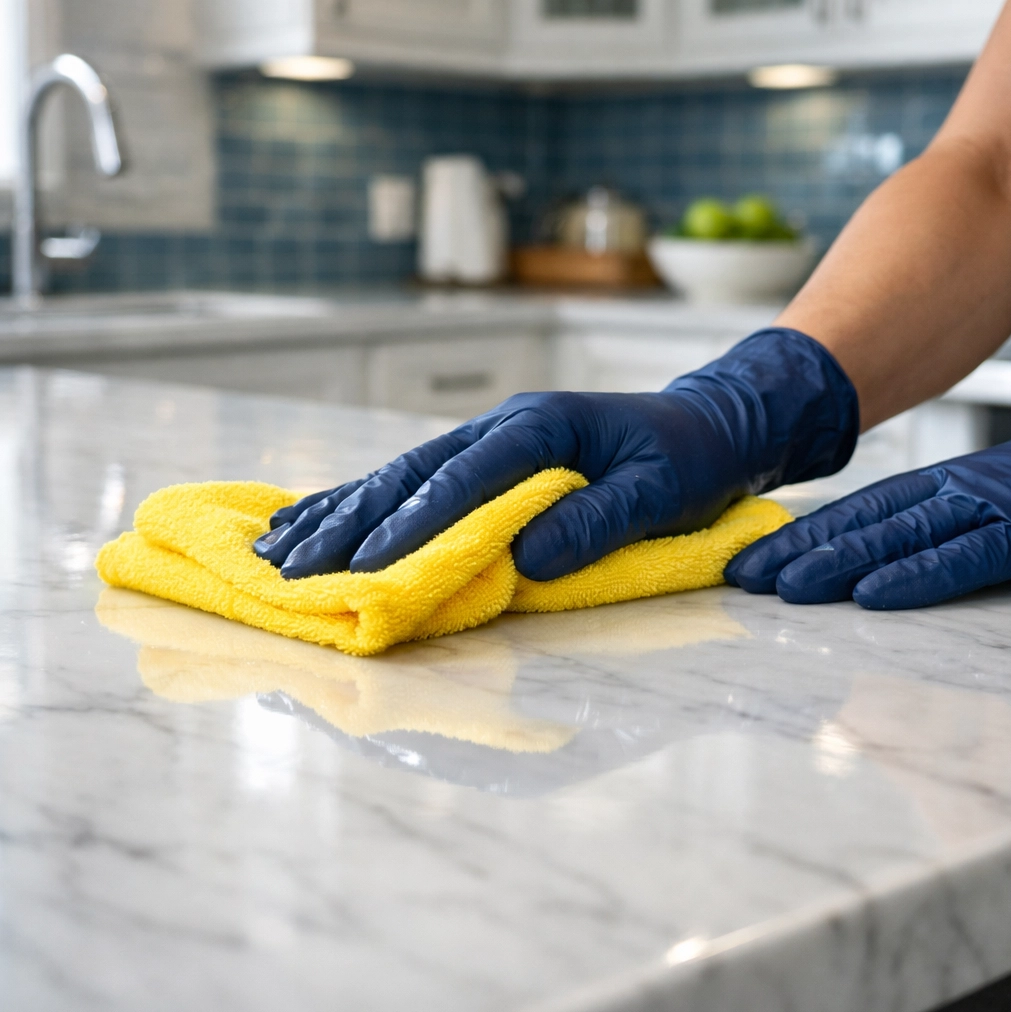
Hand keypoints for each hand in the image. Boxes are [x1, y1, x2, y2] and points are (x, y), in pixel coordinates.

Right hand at [255, 329, 858, 580]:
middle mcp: (502, 425)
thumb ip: (598, 519)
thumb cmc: (689, 459)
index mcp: (541, 426)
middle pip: (412, 473)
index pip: (466, 478)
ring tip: (278, 546)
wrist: (710, 422)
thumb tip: (526, 559)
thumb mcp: (661, 489)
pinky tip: (322, 518)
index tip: (365, 565)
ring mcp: (490, 437)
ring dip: (341, 512)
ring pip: (400, 474)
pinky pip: (417, 480)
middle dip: (351, 523)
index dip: (414, 523)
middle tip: (291, 567)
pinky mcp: (488, 457)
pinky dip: (366, 503)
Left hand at [725, 437, 1010, 609]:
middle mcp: (965, 492)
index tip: (753, 562)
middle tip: (742, 577)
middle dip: (801, 551)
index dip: (805, 537)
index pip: (863, 515)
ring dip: (840, 561)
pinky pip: (971, 555)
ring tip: (783, 586)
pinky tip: (872, 595)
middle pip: (868, 524)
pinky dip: (921, 574)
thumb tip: (873, 575)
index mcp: (950, 488)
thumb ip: (937, 534)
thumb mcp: (989, 511)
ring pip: (905, 536)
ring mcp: (1000, 506)